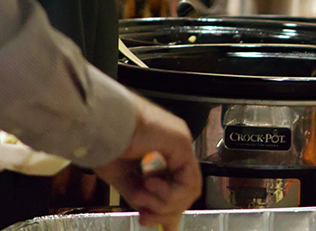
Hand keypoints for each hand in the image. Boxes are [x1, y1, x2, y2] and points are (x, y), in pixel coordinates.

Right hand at [93, 95, 200, 230]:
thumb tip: (148, 212)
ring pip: (189, 189)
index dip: (170, 209)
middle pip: (186, 190)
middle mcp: (176, 147)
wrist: (98, 123)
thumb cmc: (103, 141)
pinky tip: (149, 185)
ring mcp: (181, 144)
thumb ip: (139, 194)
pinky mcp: (181, 143)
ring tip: (143, 195)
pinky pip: (187, 180)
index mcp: (163, 152)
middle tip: (146, 217)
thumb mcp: (121, 177)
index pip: (179, 185)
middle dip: (166, 211)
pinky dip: (168, 193)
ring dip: (165, 202)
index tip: (156, 223)